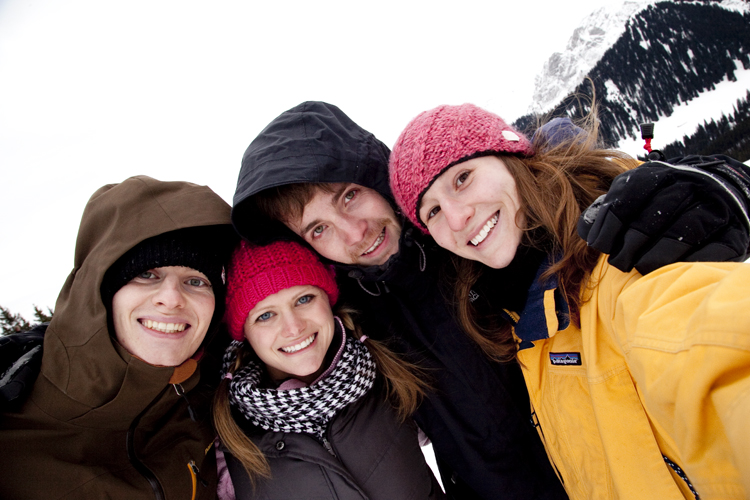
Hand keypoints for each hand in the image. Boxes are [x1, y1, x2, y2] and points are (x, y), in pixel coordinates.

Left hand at [578, 156, 749, 273]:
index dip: (610, 225)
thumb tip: (586, 230)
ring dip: (657, 256)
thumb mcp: (633, 196)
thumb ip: (607, 210)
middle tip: (619, 262)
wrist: (718, 192)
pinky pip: (714, 250)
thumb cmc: (661, 203)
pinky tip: (673, 271)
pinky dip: (691, 262)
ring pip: (683, 233)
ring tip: (642, 268)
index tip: (600, 246)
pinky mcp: (734, 232)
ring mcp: (714, 207)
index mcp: (656, 175)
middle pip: (653, 217)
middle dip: (631, 244)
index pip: (627, 197)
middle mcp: (687, 186)